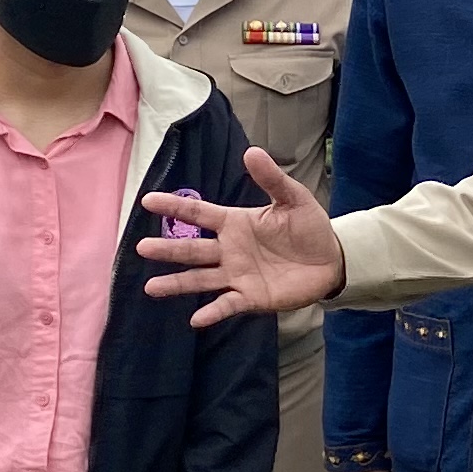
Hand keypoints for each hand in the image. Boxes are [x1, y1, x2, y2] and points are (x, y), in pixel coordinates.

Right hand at [137, 147, 349, 324]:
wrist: (330, 260)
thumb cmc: (308, 227)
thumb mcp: (293, 199)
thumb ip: (271, 179)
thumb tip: (252, 151)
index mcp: (235, 223)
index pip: (199, 213)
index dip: (174, 207)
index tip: (148, 200)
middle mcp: (229, 250)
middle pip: (193, 249)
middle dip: (168, 248)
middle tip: (141, 247)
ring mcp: (236, 275)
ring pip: (200, 279)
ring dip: (177, 283)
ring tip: (151, 288)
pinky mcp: (250, 297)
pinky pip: (226, 305)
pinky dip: (212, 312)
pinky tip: (195, 320)